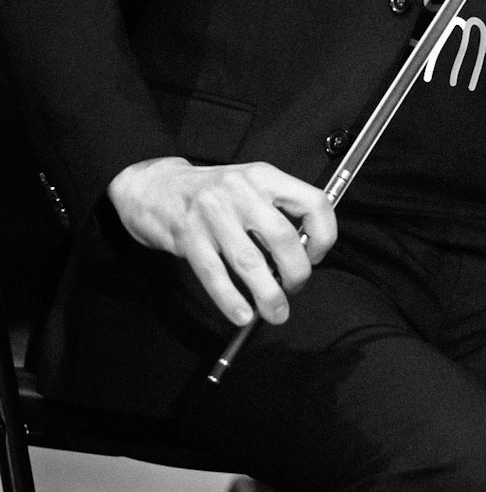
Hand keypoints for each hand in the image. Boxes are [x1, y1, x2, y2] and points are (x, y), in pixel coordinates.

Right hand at [107, 156, 336, 327]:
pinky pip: (215, 274)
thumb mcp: (251, 186)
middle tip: (294, 288)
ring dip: (268, 295)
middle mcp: (240, 190)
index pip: (313, 202)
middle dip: (296, 273)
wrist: (156, 188)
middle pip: (282, 238)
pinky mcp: (188, 237)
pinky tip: (243, 315)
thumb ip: (278, 211)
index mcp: (265, 176)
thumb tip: (305, 254)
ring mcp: (212, 213)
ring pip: (249, 261)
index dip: (323, 235)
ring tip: (276, 313)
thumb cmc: (213, 193)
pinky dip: (231, 300)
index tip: (315, 255)